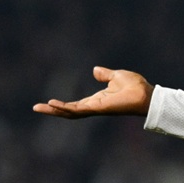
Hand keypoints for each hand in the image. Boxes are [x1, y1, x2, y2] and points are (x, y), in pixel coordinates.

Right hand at [32, 66, 153, 117]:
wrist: (147, 94)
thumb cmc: (136, 87)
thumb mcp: (116, 76)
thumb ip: (105, 75)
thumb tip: (95, 70)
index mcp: (97, 100)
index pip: (75, 105)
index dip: (62, 104)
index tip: (48, 102)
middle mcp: (94, 106)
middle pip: (69, 111)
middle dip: (53, 110)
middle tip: (36, 108)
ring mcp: (95, 108)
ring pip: (70, 112)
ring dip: (55, 110)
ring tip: (40, 107)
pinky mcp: (98, 108)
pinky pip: (78, 109)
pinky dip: (65, 107)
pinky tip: (54, 104)